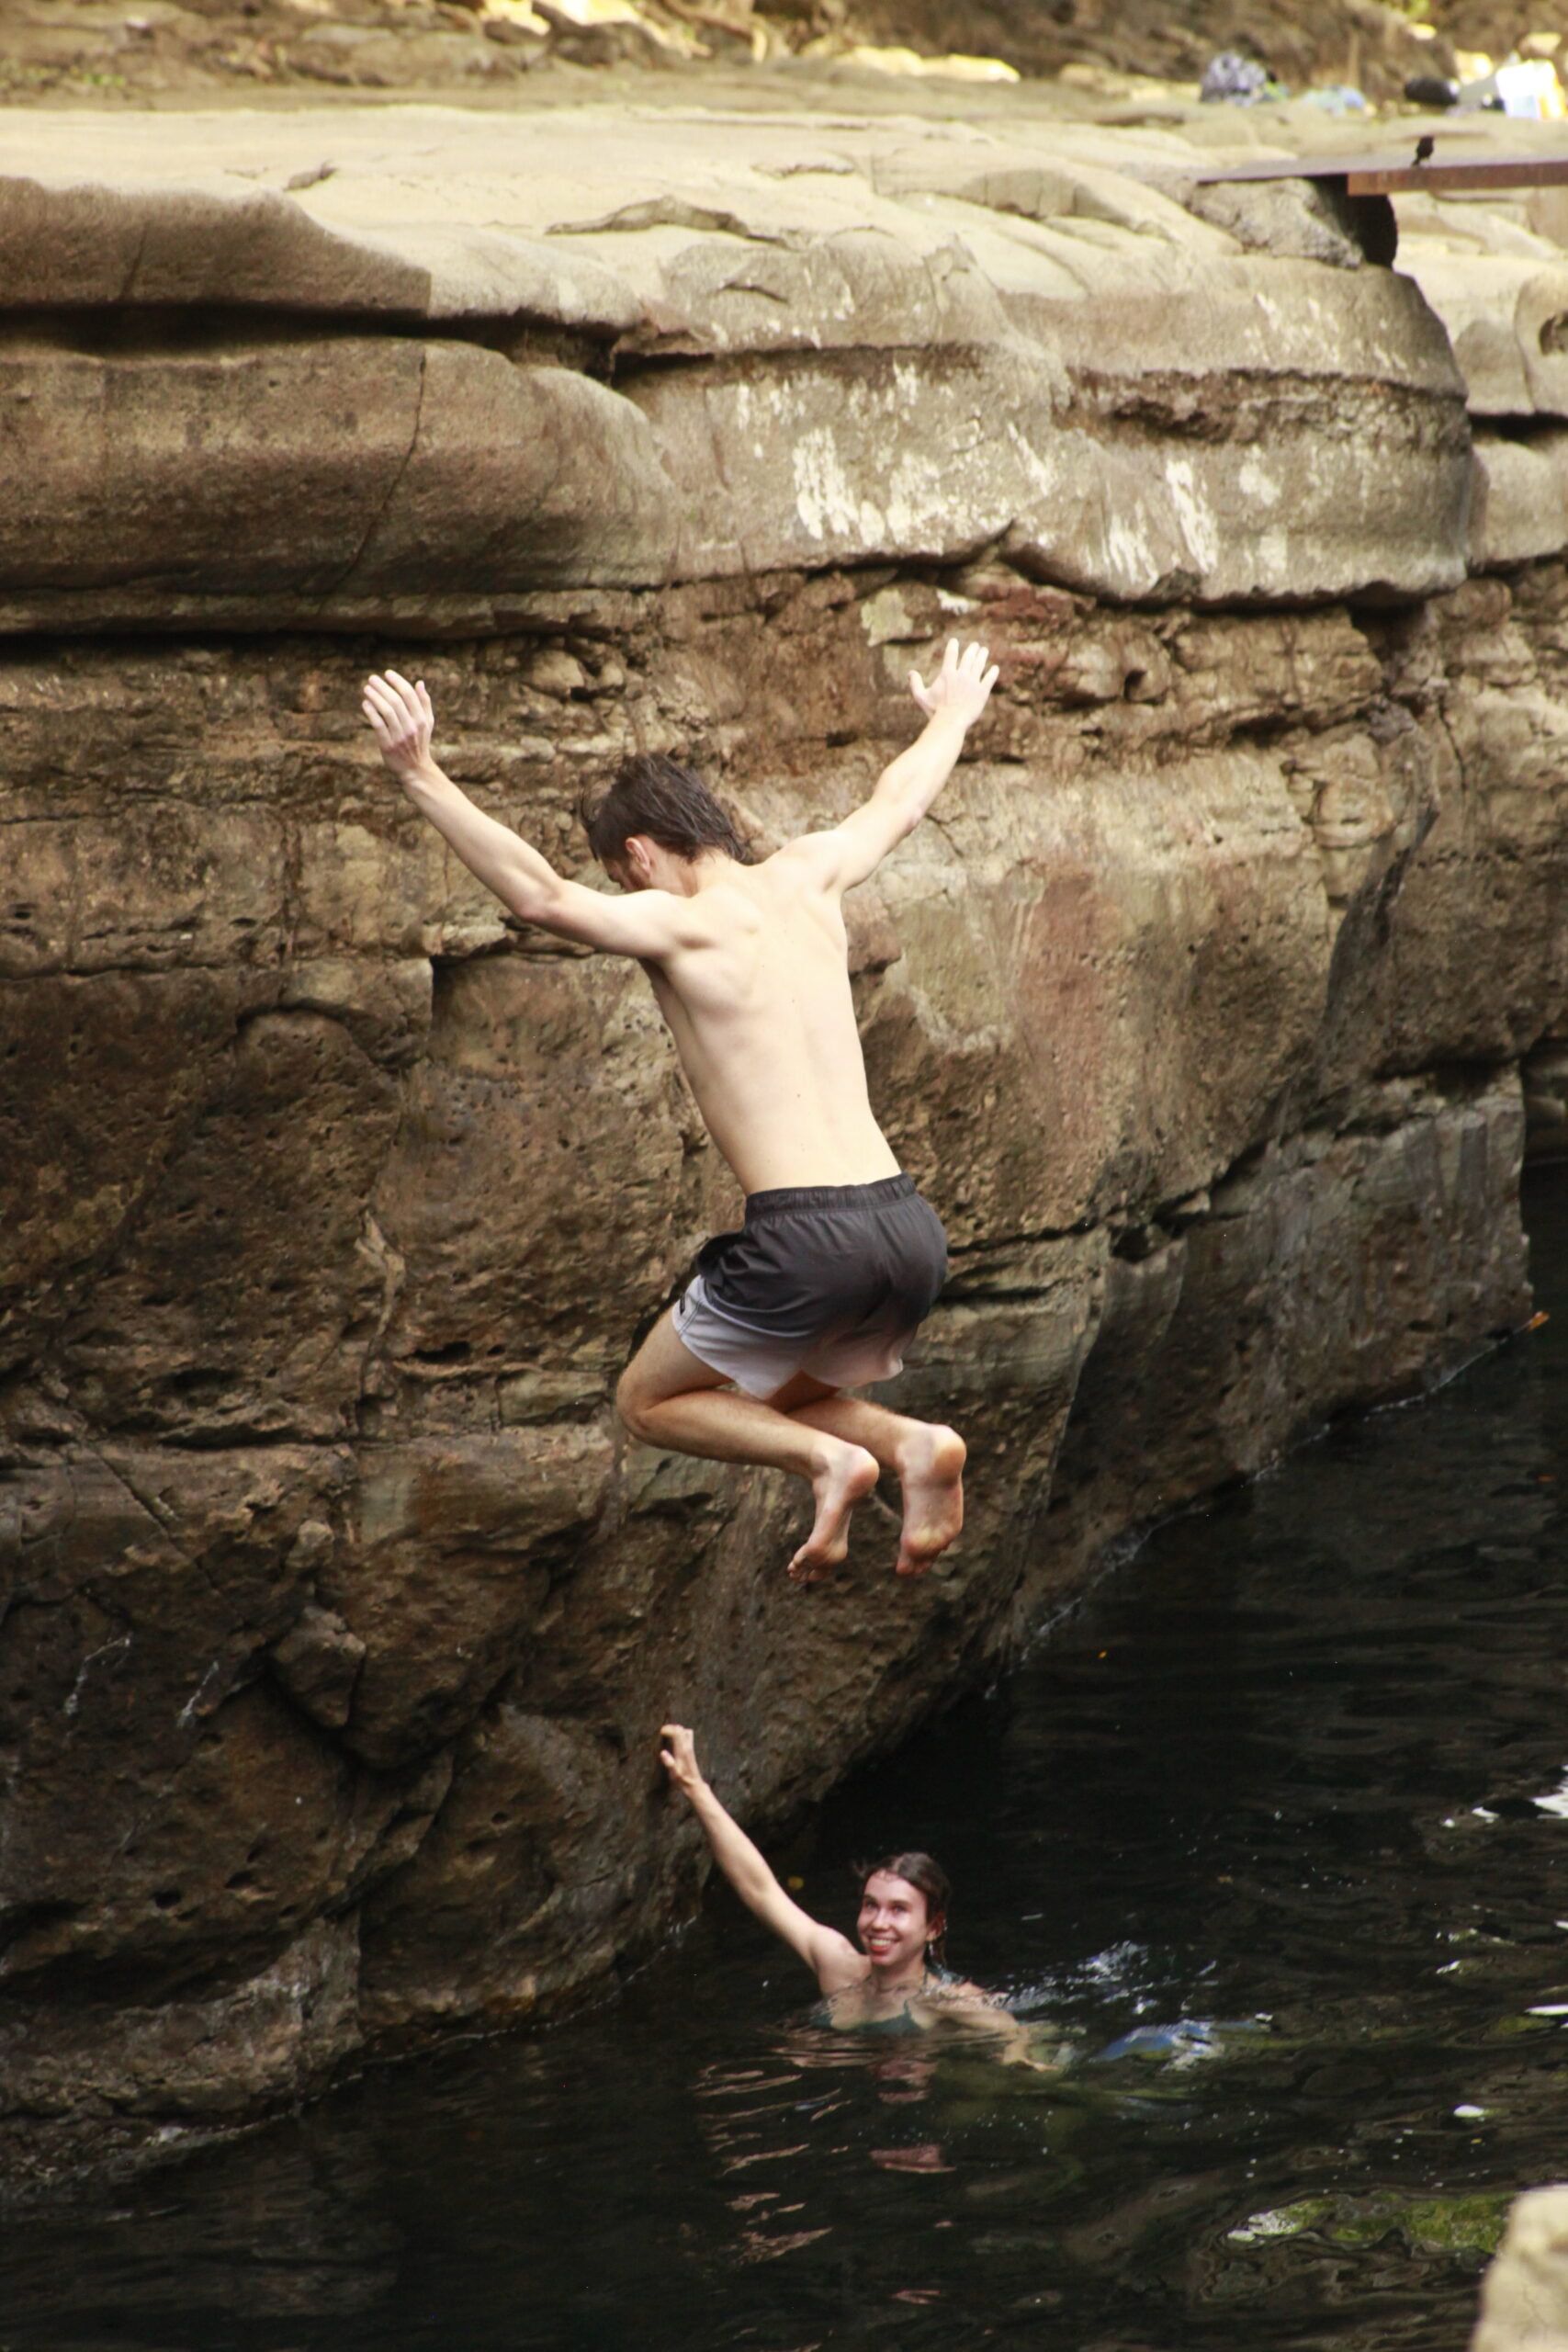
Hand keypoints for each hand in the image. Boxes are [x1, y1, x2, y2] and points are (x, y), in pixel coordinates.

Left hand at [362, 668, 435, 783]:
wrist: (415, 770)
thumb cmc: (420, 743)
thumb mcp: (427, 723)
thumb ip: (424, 703)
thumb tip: (419, 682)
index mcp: (421, 720)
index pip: (409, 695)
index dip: (397, 682)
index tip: (387, 673)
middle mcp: (411, 727)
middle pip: (395, 701)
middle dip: (382, 687)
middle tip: (372, 678)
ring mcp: (399, 737)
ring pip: (386, 711)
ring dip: (375, 697)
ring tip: (367, 688)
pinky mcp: (388, 745)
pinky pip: (378, 725)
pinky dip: (371, 712)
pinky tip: (365, 703)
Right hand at [659, 1722, 705, 1800]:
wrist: (694, 1785)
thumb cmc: (682, 1781)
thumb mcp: (674, 1774)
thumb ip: (669, 1763)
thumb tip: (662, 1752)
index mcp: (682, 1751)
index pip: (677, 1733)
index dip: (669, 1729)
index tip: (661, 1731)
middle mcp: (688, 1748)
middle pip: (682, 1730)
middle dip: (671, 1727)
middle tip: (663, 1731)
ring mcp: (690, 1748)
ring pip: (686, 1732)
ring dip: (677, 1729)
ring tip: (668, 1733)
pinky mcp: (691, 1751)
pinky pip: (688, 1736)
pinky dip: (681, 1733)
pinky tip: (675, 1739)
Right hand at [910, 638, 998, 726]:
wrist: (950, 723)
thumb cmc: (934, 711)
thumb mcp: (921, 697)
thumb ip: (915, 683)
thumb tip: (910, 673)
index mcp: (947, 674)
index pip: (951, 654)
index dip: (953, 646)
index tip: (954, 641)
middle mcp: (961, 675)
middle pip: (968, 657)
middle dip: (972, 649)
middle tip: (975, 645)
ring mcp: (973, 683)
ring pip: (979, 664)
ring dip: (982, 655)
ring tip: (984, 651)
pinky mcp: (982, 692)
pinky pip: (989, 679)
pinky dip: (993, 672)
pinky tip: (994, 668)